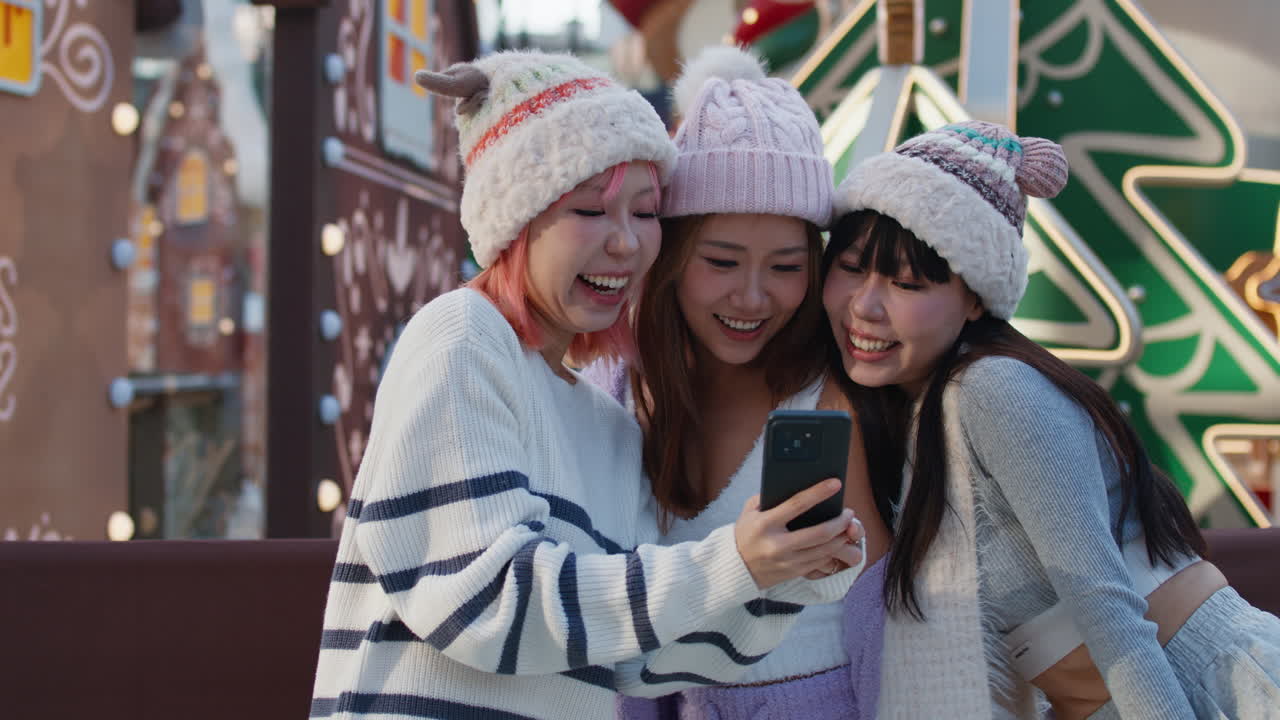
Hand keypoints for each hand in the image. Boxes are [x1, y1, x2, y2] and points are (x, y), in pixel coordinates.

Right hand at [732, 479, 865, 588]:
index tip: (835, 483)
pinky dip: (833, 550)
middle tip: (848, 512)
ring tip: (847, 525)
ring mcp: (788, 561)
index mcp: (765, 524)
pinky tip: (837, 540)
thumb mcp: (749, 511)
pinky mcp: (794, 572)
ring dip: (841, 536)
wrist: (735, 567)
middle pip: (820, 532)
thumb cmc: (745, 534)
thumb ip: (767, 497)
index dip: (819, 493)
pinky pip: (821, 561)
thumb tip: (792, 484)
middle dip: (840, 521)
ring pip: (825, 549)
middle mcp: (778, 544)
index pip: (797, 504)